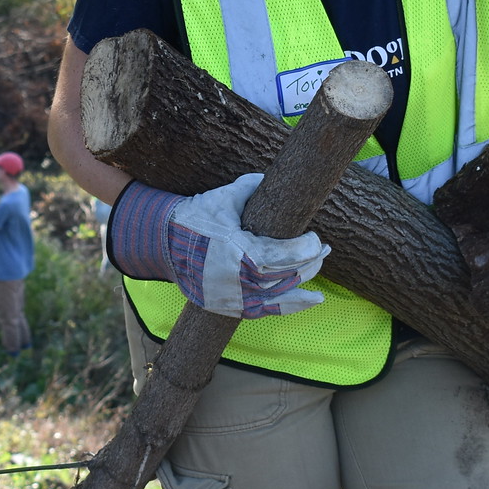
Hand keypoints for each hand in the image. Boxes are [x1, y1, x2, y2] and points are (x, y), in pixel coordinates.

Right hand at [110, 175, 328, 317]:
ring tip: (320, 275)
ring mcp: (233, 297)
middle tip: (324, 250)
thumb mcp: (224, 198)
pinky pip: (266, 311)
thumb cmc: (197, 218)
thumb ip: (252, 187)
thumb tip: (276, 178)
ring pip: (280, 297)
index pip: (283, 256)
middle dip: (311, 263)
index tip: (316, 238)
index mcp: (238, 252)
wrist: (164, 244)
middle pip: (287, 277)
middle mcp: (238, 280)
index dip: (306, 249)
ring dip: (304, 286)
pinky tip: (309, 300)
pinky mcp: (229, 307)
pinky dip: (289, 306)